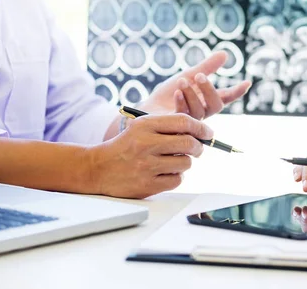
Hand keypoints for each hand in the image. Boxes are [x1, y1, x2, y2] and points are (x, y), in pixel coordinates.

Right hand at [87, 114, 212, 198]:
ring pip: (185, 163)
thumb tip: (201, 132)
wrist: (98, 168)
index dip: (201, 127)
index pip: (183, 122)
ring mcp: (147, 166)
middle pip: (189, 143)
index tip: (208, 133)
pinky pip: (177, 180)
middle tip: (197, 149)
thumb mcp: (141, 127)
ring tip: (172, 161)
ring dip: (184, 163)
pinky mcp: (148, 185)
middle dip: (198, 146)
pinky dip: (175, 177)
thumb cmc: (126, 146)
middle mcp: (146, 144)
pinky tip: (164, 173)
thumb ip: (168, 126)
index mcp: (145, 125)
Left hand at [140, 52, 251, 118]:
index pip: (226, 97)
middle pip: (216, 105)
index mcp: (206, 101)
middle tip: (200, 76)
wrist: (147, 107)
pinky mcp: (177, 126)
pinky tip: (176, 92)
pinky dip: (181, 101)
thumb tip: (225, 53)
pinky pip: (184, 115)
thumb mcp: (188, 76)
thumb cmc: (168, 94)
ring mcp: (190, 121)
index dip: (237, 91)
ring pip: (199, 110)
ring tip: (181, 81)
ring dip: (191, 93)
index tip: (247, 82)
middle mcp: (202, 113)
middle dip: (209, 90)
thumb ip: (207, 67)